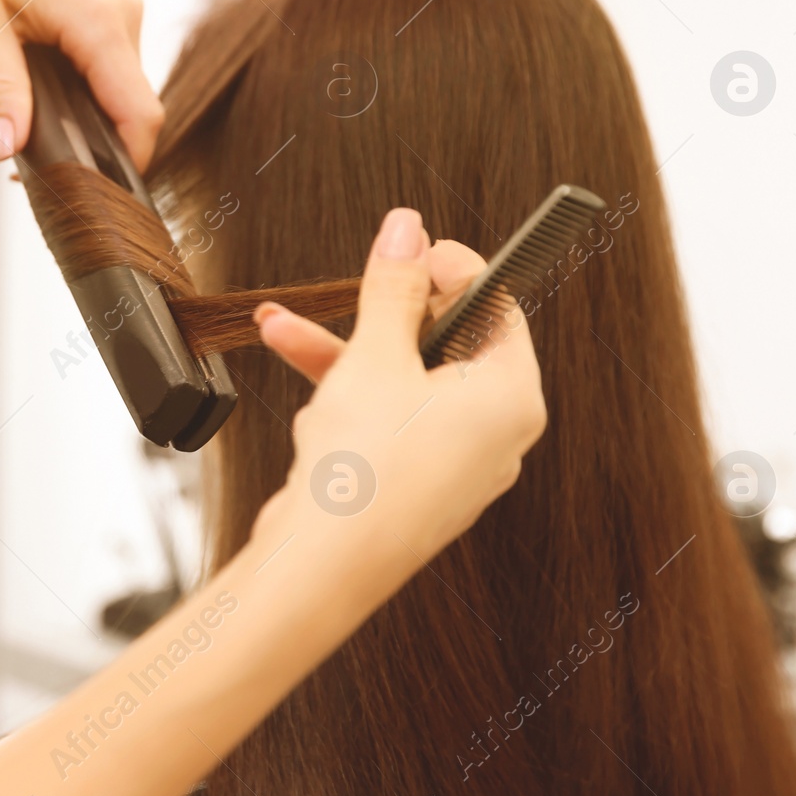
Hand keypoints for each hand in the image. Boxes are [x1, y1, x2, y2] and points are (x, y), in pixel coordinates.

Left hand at [0, 0, 163, 169]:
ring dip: (74, 111)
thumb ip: (1, 92)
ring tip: (6, 107)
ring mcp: (123, 5)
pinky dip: (75, 81)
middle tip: (14, 149)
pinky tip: (26, 74)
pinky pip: (107, 60)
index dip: (124, 167)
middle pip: (128, 109)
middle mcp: (126, 12)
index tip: (88, 197)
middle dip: (84, 142)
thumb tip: (8, 154)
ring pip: (116, 87)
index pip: (140, 117)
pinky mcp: (111, 1)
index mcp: (102, 20)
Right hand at [248, 208, 546, 600]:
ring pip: (402, 381)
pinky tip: (292, 373)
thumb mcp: (376, 356)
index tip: (407, 247)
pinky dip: (344, 395)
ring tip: (284, 325)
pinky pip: (384, 419)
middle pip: (445, 342)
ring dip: (343, 350)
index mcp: (511, 397)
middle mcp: (495, 433)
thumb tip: (408, 226)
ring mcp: (453, 464)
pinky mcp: (410, 485)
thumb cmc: (365, 469)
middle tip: (354, 283)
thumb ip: (392, 287)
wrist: (321, 569)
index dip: (451, 268)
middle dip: (380, 312)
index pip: (498, 307)